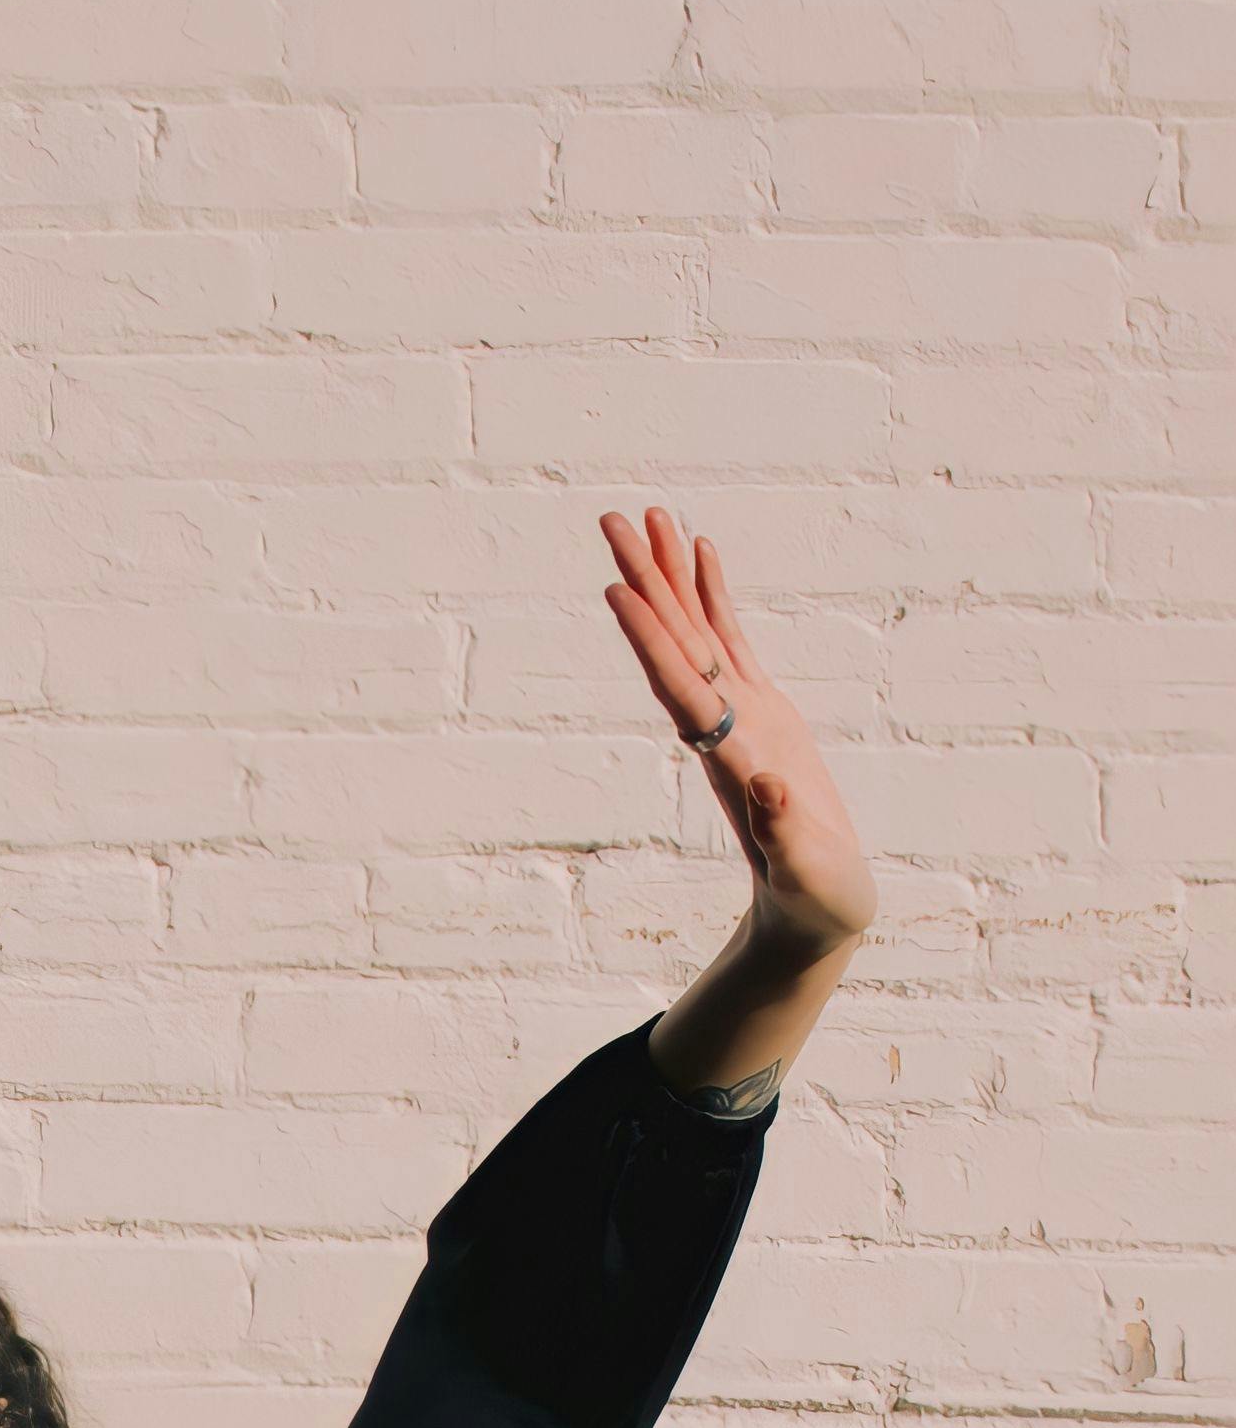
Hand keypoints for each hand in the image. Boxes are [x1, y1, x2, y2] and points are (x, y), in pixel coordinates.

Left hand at [600, 503, 875, 963]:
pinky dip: (713, 597)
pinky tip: (701, 553)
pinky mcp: (764, 714)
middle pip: (675, 645)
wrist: (812, 913)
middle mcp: (721, 730)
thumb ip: (785, 833)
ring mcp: (740, 717)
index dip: (652, 641)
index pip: (682, 690)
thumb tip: (765, 785)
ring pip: (696, 633)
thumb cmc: (814, 899)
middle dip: (645, 583)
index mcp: (729, 760)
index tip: (617, 590)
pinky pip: (731, 643)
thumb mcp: (806, 871)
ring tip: (652, 514)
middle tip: (613, 518)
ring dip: (670, 576)